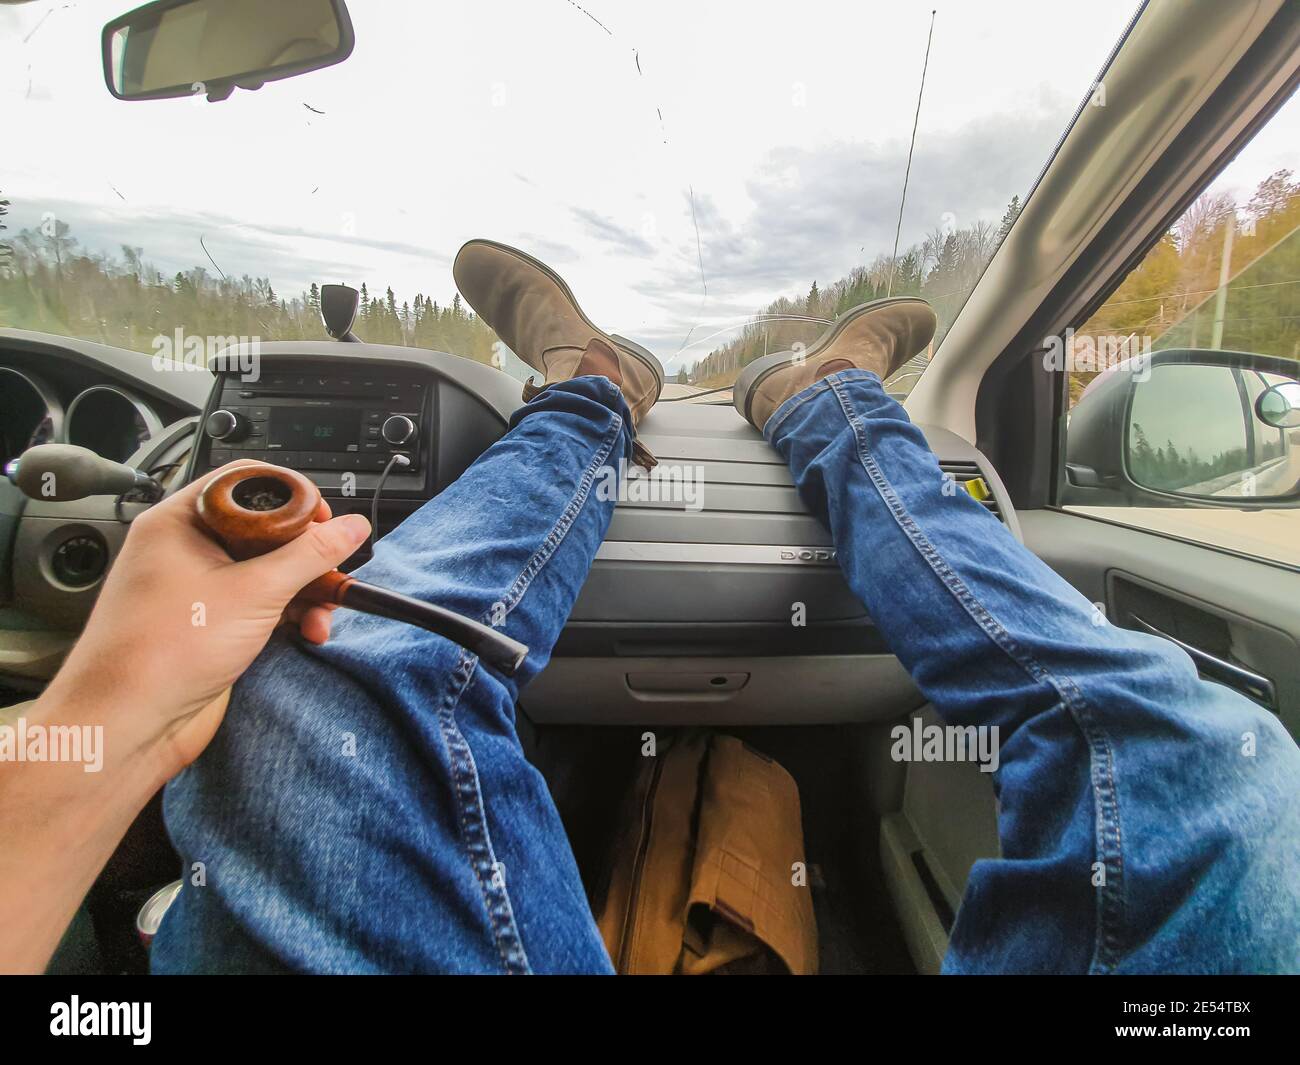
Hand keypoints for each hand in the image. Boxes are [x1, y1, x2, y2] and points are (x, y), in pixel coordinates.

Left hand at [41, 460, 370, 780]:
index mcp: (178, 523)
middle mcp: (184, 550)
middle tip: (330, 570)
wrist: (127, 726)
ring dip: (304, 591)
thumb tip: (351, 527)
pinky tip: (306, 631)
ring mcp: (196, 588)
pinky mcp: (209, 624)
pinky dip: (287, 614)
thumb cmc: (159, 656)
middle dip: (306, 555)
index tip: (324, 521)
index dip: (291, 497)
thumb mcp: (254, 593)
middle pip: (263, 530)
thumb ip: (310, 556)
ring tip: (322, 614)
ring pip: (266, 571)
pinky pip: (259, 604)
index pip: (243, 482)